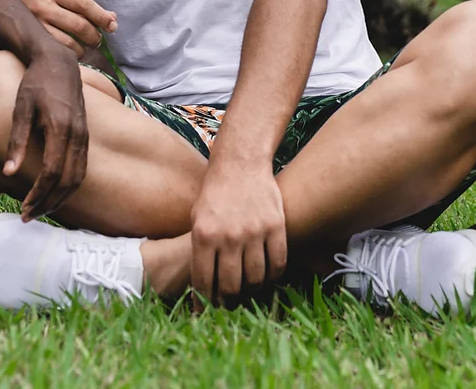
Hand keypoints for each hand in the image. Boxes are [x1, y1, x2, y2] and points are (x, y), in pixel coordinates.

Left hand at [5, 49, 88, 220]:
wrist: (58, 61)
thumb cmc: (35, 82)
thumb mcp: (20, 108)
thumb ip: (16, 140)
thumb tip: (9, 172)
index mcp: (60, 128)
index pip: (52, 172)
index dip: (38, 194)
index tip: (24, 208)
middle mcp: (77, 134)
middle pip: (68, 180)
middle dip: (49, 202)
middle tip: (29, 216)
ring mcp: (84, 135)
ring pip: (79, 177)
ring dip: (61, 197)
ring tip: (41, 209)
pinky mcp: (85, 135)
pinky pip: (82, 167)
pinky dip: (70, 185)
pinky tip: (55, 192)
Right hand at [21, 0, 116, 52]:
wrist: (3, 15)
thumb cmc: (39, 9)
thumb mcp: (58, 0)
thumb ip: (84, 8)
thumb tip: (113, 19)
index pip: (84, 4)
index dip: (101, 16)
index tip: (112, 26)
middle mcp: (43, 6)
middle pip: (79, 25)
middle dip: (94, 36)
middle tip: (98, 41)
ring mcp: (35, 25)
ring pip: (69, 43)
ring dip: (83, 49)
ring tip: (85, 48)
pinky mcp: (29, 42)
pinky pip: (57, 53)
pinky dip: (69, 55)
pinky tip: (71, 53)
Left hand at [189, 160, 286, 303]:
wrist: (240, 164)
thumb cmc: (215, 194)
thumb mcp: (197, 219)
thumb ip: (199, 251)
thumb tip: (202, 286)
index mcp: (204, 235)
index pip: (203, 281)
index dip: (204, 302)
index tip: (206, 311)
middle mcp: (229, 236)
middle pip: (231, 285)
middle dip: (228, 301)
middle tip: (228, 305)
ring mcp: (254, 231)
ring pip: (256, 278)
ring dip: (252, 290)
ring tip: (248, 291)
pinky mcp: (276, 225)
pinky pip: (278, 262)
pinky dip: (273, 276)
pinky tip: (267, 277)